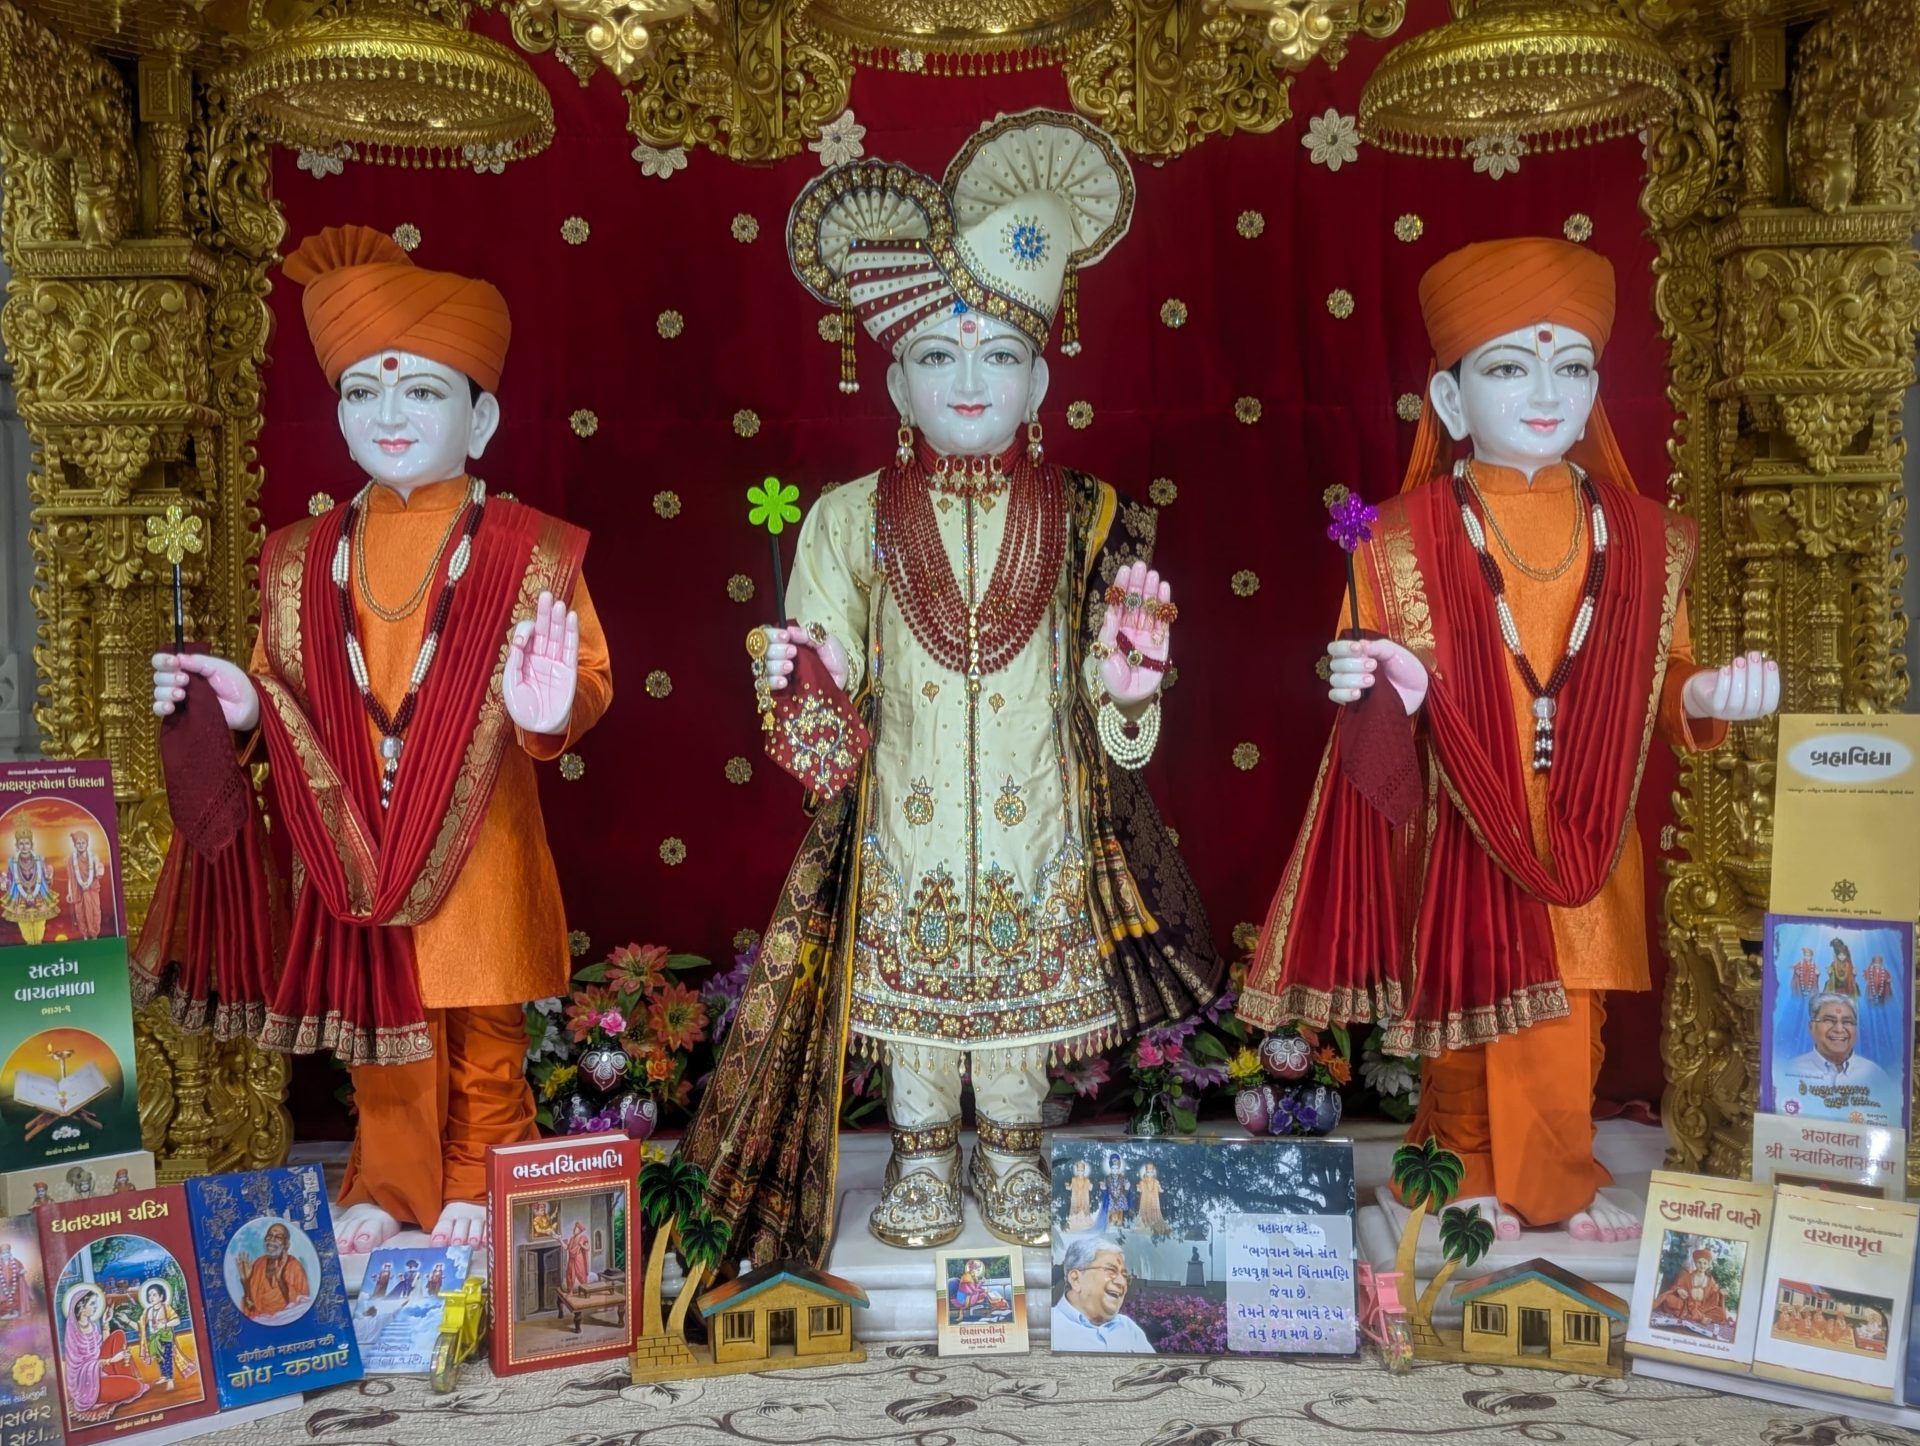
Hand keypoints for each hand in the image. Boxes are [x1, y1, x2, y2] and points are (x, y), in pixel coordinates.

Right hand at [151, 651, 259, 730]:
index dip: (163, 661)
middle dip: (168, 677)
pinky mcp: (180, 714)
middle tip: (185, 680)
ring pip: (158, 693)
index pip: (163, 662)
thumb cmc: (233, 683)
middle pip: (159, 677)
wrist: (245, 705)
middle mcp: (178, 682)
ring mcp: (178, 699)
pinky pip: (160, 711)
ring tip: (181, 694)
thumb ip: (198, 662)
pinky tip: (170, 707)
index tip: (174, 663)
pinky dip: (161, 707)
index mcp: (185, 668)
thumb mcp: (218, 666)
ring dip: (166, 691)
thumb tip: (177, 657)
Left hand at [504, 591, 579, 734]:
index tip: (524, 639)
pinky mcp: (569, 670)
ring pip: (557, 636)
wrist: (541, 728)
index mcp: (525, 661)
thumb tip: (520, 641)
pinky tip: (570, 617)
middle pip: (544, 631)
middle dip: (544, 614)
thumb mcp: (511, 684)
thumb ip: (515, 661)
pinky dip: (571, 632)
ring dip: (558, 620)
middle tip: (545, 594)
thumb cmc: (524, 709)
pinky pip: (570, 648)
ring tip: (558, 603)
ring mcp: (556, 663)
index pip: (528, 637)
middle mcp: (541, 658)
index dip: (526, 632)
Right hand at [760, 624, 848, 693]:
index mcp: (786, 642)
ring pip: (762, 669)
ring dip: (774, 666)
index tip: (785, 637)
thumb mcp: (824, 640)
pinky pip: (766, 688)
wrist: (844, 678)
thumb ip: (808, 634)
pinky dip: (773, 683)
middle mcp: (778, 657)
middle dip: (775, 651)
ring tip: (790, 666)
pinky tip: (784, 681)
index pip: (766, 635)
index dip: (771, 635)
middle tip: (792, 652)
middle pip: (762, 652)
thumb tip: (789, 630)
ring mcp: (778, 675)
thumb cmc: (833, 657)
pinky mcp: (780, 691)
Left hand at [1098, 560, 1173, 706]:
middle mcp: (1131, 628)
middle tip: (1140, 565)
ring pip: (1149, 608)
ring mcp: (1146, 634)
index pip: (1118, 604)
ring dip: (1151, 591)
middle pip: (1135, 602)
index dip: (1121, 587)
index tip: (1124, 570)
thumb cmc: (1113, 679)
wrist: (1130, 698)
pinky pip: (1163, 621)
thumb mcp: (1104, 657)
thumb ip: (1107, 635)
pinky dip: (1164, 605)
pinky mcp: (1161, 642)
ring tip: (1153, 574)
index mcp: (1115, 630)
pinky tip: (1164, 589)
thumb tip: (1109, 612)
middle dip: (1137, 584)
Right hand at [1327, 637, 1427, 714]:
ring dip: (1352, 679)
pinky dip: (1345, 694)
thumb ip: (1377, 647)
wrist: (1417, 690)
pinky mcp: (1352, 701)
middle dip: (1354, 664)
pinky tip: (1359, 693)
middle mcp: (1349, 668)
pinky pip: (1336, 696)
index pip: (1336, 648)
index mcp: (1356, 653)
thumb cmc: (1405, 667)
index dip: (1343, 648)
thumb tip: (1359, 644)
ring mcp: (1349, 685)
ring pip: (1335, 680)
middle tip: (1373, 666)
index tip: (1359, 650)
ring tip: (1372, 681)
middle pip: (1335, 664)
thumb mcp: (1394, 651)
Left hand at [1682, 650, 1778, 719]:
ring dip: (1739, 678)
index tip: (1771, 663)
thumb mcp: (1746, 680)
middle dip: (1755, 675)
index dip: (1772, 683)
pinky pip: (1719, 698)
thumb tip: (1768, 662)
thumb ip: (1757, 675)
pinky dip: (1723, 682)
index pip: (1770, 702)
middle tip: (1754, 656)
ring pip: (1736, 700)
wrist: (1703, 691)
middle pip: (1754, 700)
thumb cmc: (1729, 682)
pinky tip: (1725, 669)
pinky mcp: (1712, 707)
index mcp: (1758, 709)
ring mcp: (1727, 713)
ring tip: (1739, 659)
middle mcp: (1744, 714)